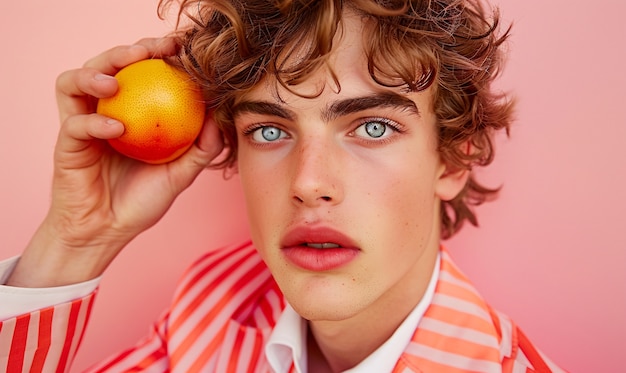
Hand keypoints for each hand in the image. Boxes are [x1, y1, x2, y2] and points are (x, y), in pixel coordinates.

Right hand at [7, 38, 223, 286]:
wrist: (108, 232)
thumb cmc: (141, 201)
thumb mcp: (181, 174)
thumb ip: (201, 149)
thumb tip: (220, 119)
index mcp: (129, 112)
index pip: (138, 72)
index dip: (156, 55)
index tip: (179, 49)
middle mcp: (102, 112)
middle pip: (104, 66)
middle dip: (124, 52)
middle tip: (148, 51)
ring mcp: (81, 125)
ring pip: (73, 82)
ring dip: (93, 74)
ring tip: (115, 82)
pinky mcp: (66, 145)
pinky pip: (75, 124)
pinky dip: (94, 122)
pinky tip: (117, 129)